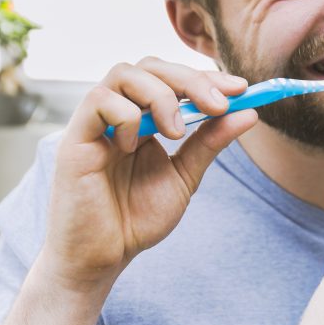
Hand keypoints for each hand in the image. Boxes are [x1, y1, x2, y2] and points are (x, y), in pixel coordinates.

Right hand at [41, 57, 256, 288]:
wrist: (102, 259)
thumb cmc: (135, 219)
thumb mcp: (184, 177)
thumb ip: (209, 143)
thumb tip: (248, 112)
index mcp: (143, 118)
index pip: (173, 78)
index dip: (207, 77)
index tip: (242, 88)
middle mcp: (118, 113)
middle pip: (151, 65)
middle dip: (191, 79)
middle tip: (219, 105)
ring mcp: (94, 122)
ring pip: (124, 73)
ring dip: (161, 95)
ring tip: (176, 134)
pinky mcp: (74, 139)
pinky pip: (98, 101)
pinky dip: (127, 115)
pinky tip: (133, 147)